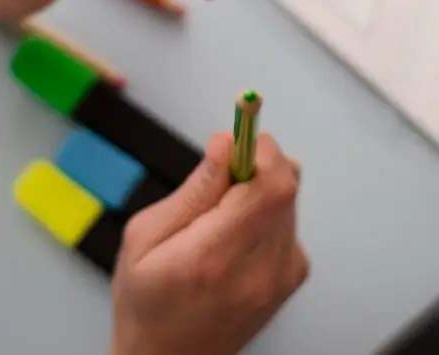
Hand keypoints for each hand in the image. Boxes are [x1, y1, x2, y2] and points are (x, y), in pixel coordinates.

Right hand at [110, 132, 308, 354]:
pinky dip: (265, 212)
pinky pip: (289, 219)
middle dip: (256, 162)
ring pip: (289, 198)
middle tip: (220, 174)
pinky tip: (234, 235)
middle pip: (287, 184)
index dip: (259, 148)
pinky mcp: (293, 276)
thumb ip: (193, 189)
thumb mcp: (145, 237)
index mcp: (215, 257)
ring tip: (220, 216)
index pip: (269, 185)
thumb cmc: (147, 304)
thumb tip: (225, 145)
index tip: (240, 134)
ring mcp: (283, 275)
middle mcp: (260, 268)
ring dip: (259, 188)